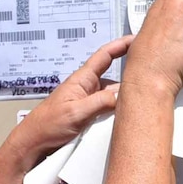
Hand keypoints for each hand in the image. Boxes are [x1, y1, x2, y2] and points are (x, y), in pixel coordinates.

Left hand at [13, 37, 132, 162]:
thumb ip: (99, 102)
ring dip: (124, 100)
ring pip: (113, 96)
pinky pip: (108, 110)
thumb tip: (122, 95)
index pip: (105, 56)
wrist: (33, 144)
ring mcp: (88, 103)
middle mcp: (87, 88)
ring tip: (140, 103)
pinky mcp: (89, 116)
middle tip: (149, 80)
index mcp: (82, 80)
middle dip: (130, 78)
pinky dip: (118, 112)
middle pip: (114, 78)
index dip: (121, 45)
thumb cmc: (46, 125)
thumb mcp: (75, 113)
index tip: (137, 38)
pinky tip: (125, 118)